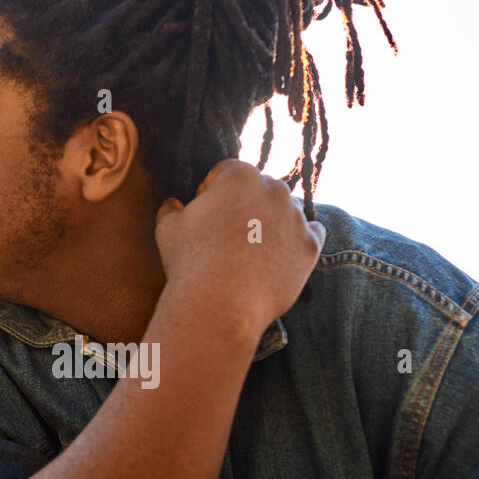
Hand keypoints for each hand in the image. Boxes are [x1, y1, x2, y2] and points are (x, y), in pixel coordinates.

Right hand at [154, 159, 324, 340]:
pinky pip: (311, 234)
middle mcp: (274, 189)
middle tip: (228, 237)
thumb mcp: (167, 228)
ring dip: (272, 224)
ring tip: (250, 254)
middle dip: (245, 207)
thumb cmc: (190, 263)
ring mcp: (296, 218)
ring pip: (286, 212)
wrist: (220, 306)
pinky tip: (279, 257)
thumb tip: (173, 203)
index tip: (204, 216)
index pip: (226, 172)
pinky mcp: (310, 246)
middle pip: (260, 189)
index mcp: (239, 175)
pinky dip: (298, 241)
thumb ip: (171, 208)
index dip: (212, 192)